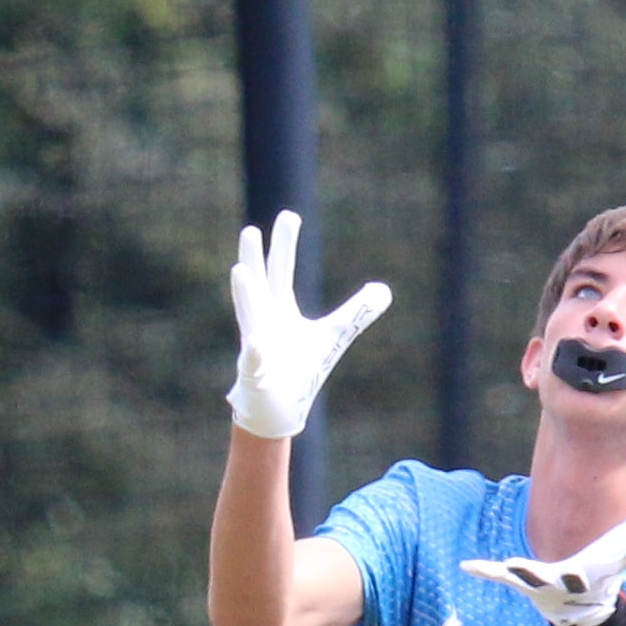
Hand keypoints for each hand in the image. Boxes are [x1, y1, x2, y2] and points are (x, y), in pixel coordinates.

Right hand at [224, 210, 388, 443]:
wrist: (277, 410)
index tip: (289, 215)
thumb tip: (385, 290)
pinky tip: (256, 346)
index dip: (285, 244)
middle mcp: (262, 321)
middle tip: (251, 230)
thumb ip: (357, 312)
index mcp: (278, 309)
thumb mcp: (334, 335)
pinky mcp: (256, 375)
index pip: (280, 270)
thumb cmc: (300, 368)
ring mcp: (256, 346)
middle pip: (261, 284)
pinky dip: (256, 355)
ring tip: (239, 271)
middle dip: (256, 257)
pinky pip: (255, 363)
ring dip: (246, 295)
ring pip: (249, 316)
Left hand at [461, 490, 625, 625]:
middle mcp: (574, 580)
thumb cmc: (603, 572)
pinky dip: (486, 572)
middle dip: (578, 575)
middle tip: (579, 574)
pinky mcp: (523, 583)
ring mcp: (546, 584)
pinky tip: (468, 565)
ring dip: (525, 574)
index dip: (625, 554)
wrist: (579, 610)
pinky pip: (502, 578)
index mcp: (600, 570)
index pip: (617, 561)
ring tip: (511, 567)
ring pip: (536, 579)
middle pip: (578, 577)